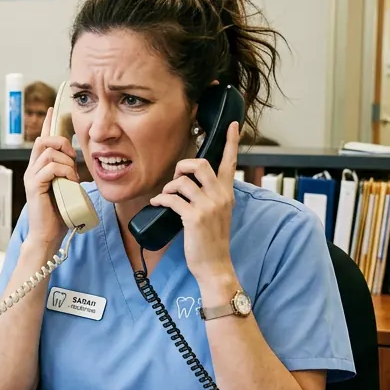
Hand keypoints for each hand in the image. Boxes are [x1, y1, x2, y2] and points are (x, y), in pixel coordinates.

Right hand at [22, 110, 77, 246]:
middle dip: (61, 143)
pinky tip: (69, 182)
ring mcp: (32, 177)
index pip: (42, 139)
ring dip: (66, 162)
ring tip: (72, 177)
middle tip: (72, 158)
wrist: (48, 235)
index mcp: (39, 168)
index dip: (47, 123)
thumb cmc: (59, 213)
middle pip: (43, 140)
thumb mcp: (66, 187)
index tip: (52, 109)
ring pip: (48, 153)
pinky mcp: (34, 186)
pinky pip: (49, 168)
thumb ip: (67, 173)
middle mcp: (32, 170)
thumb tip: (76, 163)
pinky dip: (64, 172)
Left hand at [148, 122, 241, 290]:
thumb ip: (210, 196)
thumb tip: (189, 184)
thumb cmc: (212, 241)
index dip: (231, 142)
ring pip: (183, 181)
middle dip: (183, 166)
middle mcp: (220, 196)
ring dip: (169, 187)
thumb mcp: (218, 214)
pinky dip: (160, 200)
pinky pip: (172, 199)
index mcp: (227, 193)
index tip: (233, 124)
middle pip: (200, 164)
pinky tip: (157, 204)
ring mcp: (208, 207)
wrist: (215, 265)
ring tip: (165, 197)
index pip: (231, 162)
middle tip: (176, 179)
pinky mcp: (194, 217)